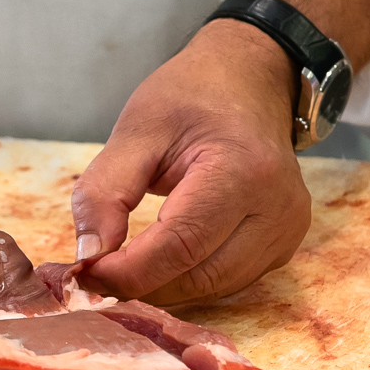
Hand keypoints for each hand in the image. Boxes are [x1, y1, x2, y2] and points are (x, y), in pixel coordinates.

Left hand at [71, 21, 310, 304]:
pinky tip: (157, 263)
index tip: (83, 274)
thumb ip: (104, 194)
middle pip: (198, 278)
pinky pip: (227, 282)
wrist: (250, 80)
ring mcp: (286, 232)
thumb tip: (89, 257)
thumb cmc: (193, 97)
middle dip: (139, 286)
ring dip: (161, 289)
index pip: (180, 245)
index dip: (128, 272)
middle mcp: (276, 210)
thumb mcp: (136, 131)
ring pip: (212, 289)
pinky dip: (185, 281)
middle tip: (92, 275)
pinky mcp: (283, 247)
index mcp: (242, 171)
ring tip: (120, 267)